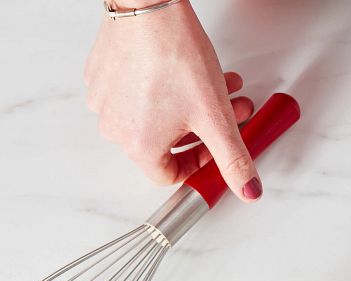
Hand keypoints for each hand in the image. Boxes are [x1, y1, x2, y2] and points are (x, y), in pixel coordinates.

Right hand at [84, 0, 261, 198]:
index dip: (202, 162)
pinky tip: (190, 70)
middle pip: (168, 142)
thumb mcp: (216, 117)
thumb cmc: (174, 56)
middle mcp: (114, 127)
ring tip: (223, 84)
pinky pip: (139, 92)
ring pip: (158, 115)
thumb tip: (248, 192)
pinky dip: (168, 88)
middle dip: (208, 127)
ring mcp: (105, 98)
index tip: (219, 147)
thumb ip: (234, 160)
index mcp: (138, 145)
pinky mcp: (103, 73)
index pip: (171, 175)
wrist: (149, 5)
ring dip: (195, 105)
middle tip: (234, 109)